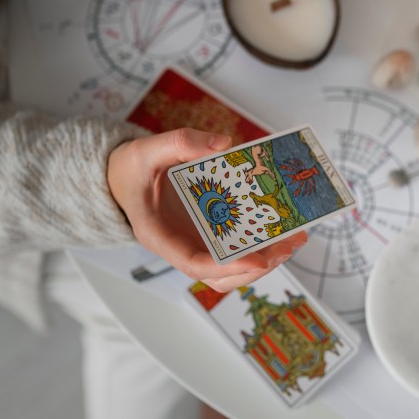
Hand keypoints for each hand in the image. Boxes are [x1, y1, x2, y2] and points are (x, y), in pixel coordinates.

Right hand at [108, 128, 307, 291]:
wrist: (124, 178)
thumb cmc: (132, 170)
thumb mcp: (145, 150)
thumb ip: (180, 142)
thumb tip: (222, 144)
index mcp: (159, 235)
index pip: (193, 263)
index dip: (227, 266)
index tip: (258, 259)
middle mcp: (180, 247)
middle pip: (220, 276)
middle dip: (256, 267)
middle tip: (287, 246)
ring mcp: (196, 245)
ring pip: (232, 270)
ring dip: (265, 260)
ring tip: (294, 240)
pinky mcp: (209, 236)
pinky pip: (237, 250)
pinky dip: (261, 245)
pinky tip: (283, 230)